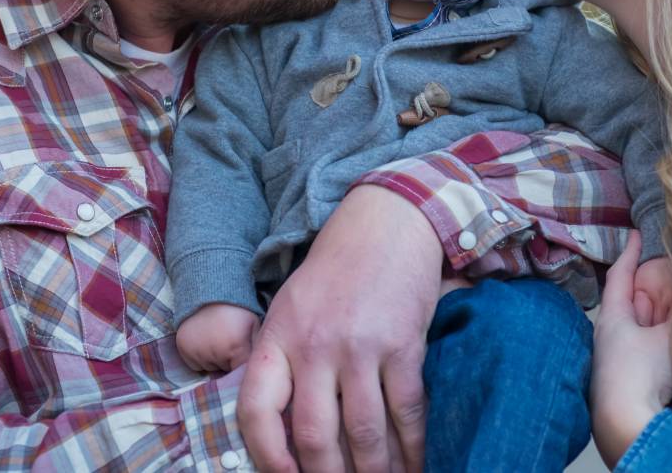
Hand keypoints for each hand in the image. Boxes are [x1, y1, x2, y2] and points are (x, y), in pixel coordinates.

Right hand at [175, 303, 259, 372]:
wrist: (212, 289)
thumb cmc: (238, 311)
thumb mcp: (255, 327)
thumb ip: (257, 350)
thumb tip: (258, 370)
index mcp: (236, 347)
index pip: (242, 374)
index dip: (244, 369)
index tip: (244, 361)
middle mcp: (214, 352)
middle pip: (225, 372)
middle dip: (230, 364)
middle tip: (232, 345)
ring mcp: (196, 351)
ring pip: (210, 369)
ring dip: (215, 361)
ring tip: (219, 340)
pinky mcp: (183, 348)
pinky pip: (196, 365)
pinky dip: (201, 358)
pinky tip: (206, 342)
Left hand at [238, 185, 444, 472]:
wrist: (386, 223)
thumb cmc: (336, 270)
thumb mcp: (291, 307)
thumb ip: (282, 360)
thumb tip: (282, 430)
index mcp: (279, 336)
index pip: (256, 410)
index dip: (266, 456)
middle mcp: (315, 345)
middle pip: (315, 435)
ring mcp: (361, 347)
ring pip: (364, 433)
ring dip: (375, 471)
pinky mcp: (403, 345)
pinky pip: (407, 410)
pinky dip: (414, 446)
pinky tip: (416, 463)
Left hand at [592, 232, 671, 467]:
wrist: (626, 426)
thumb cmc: (640, 376)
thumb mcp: (668, 338)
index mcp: (613, 318)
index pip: (620, 276)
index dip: (629, 254)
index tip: (634, 235)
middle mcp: (612, 336)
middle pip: (633, 301)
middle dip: (651, 285)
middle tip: (671, 266)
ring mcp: (620, 359)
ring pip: (642, 325)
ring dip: (660, 313)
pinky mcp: (631, 380)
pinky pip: (648, 347)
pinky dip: (662, 336)